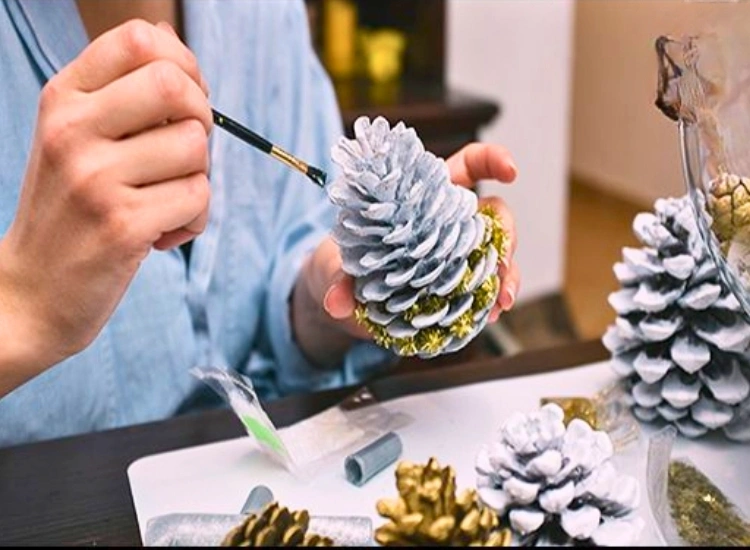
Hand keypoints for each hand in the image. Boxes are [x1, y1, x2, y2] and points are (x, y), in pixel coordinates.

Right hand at [0, 20, 211, 391]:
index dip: (183, 64)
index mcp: (63, 100)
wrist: (34, 290)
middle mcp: (73, 130)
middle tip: (184, 152)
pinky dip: (193, 219)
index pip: (138, 40)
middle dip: (201, 118)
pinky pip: (197, 198)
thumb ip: (121, 94)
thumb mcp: (76, 139)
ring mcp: (95, 178)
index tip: (184, 102)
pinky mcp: (123, 224)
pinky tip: (161, 233)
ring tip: (164, 202)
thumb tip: (171, 44)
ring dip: (197, 179)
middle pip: (175, 86)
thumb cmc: (70, 209)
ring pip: (196, 147)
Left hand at [292, 143, 518, 367]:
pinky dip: (494, 301)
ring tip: (501, 300)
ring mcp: (459, 255)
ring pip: (499, 254)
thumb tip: (336, 302)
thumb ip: (339, 280)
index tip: (510, 170)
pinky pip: (488, 289)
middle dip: (507, 235)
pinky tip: (492, 314)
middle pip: (495, 214)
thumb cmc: (346, 265)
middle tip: (501, 262)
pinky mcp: (459, 287)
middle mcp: (450, 222)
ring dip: (507, 275)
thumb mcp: (338, 267)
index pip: (467, 166)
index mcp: (426, 197)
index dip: (492, 160)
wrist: (347, 300)